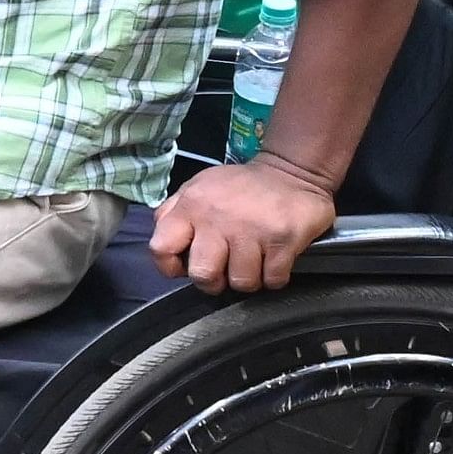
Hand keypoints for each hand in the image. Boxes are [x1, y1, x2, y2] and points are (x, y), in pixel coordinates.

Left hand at [152, 154, 335, 293]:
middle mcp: (216, 217)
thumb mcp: (198, 189)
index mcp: (191, 205)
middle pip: (203, 275)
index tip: (185, 266)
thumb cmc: (239, 188)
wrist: (291, 171)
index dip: (170, 266)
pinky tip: (273, 257)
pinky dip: (274, 275)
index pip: (161, 248)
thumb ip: (173, 213)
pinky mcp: (282, 239)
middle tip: (225, 269)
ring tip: (253, 259)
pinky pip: (272, 280)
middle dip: (214, 282)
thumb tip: (162, 248)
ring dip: (249, 278)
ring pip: (241, 283)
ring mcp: (251, 229)